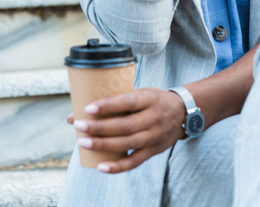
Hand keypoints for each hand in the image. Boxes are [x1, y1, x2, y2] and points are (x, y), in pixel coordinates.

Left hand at [65, 87, 185, 173]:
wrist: (183, 113)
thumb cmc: (152, 100)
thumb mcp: (139, 93)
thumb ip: (113, 101)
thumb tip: (75, 114)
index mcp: (149, 98)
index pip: (127, 101)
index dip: (108, 106)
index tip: (88, 108)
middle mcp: (154, 118)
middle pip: (125, 125)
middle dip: (100, 127)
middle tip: (79, 126)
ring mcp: (154, 136)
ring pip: (128, 143)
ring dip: (104, 145)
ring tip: (83, 143)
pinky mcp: (154, 151)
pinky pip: (135, 161)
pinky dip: (118, 166)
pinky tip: (101, 167)